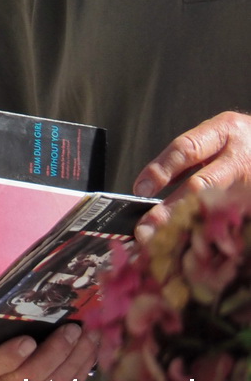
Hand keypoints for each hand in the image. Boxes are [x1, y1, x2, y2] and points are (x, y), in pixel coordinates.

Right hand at [0, 322, 99, 380]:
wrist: (4, 343)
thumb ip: (2, 315)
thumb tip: (35, 298)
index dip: (9, 356)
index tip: (28, 340)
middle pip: (28, 377)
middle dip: (55, 352)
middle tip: (72, 330)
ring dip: (76, 359)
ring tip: (89, 335)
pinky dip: (83, 369)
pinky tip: (91, 349)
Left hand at [132, 111, 250, 241]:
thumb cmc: (242, 142)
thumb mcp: (216, 135)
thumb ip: (187, 156)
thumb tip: (150, 185)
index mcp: (224, 132)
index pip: (186, 149)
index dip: (161, 170)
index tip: (140, 190)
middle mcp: (239, 159)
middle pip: (200, 186)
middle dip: (171, 210)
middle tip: (147, 229)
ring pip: (217, 210)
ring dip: (190, 229)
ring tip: (167, 244)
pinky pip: (233, 223)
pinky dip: (212, 236)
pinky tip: (196, 248)